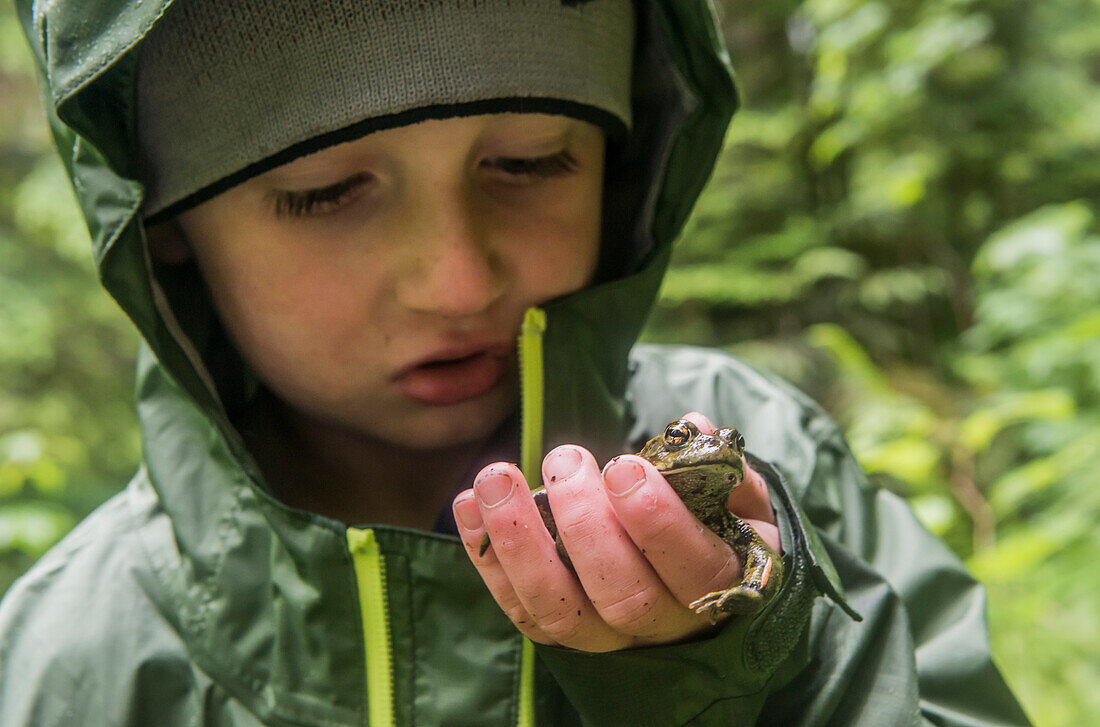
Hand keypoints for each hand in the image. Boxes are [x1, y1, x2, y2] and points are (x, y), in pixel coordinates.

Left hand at [451, 412, 779, 651]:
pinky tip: (466, 504)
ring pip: (556, 608)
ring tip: (495, 477)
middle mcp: (663, 624)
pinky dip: (486, 556)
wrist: (700, 583)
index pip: (693, 569)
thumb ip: (723, 465)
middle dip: (583, 523)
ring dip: (518, 541)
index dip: (656, 523)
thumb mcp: (740, 497)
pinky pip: (517, 605)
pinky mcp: (559, 631)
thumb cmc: (721, 526)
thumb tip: (694, 425)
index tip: (622, 465)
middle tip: (565, 458)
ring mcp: (606, 635)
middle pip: (621, 594)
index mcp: (719, 585)